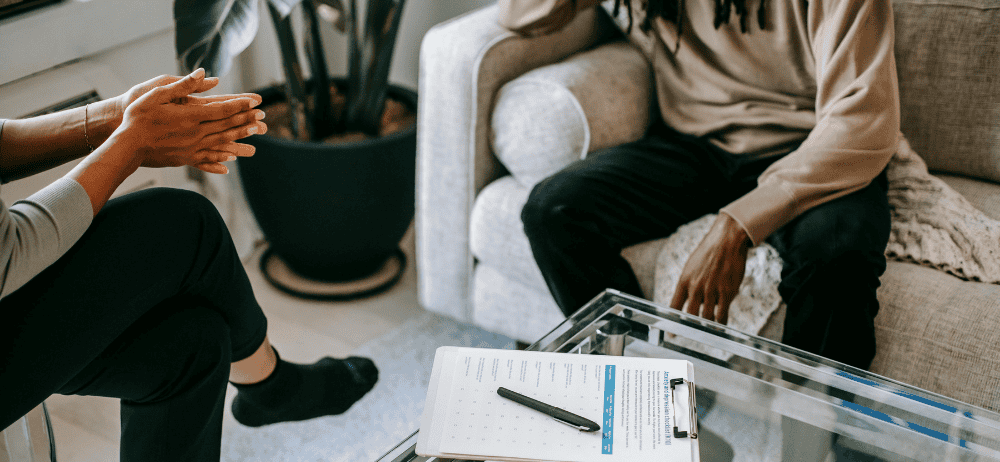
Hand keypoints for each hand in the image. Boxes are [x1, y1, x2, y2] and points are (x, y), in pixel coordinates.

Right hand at [113, 68, 267, 173]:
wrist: (127, 145)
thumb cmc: (138, 116)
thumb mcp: (157, 94)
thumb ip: (183, 85)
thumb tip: (203, 73)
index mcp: (190, 116)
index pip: (222, 109)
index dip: (241, 105)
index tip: (256, 102)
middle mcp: (195, 133)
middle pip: (226, 125)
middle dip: (246, 119)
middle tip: (263, 116)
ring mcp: (192, 148)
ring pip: (222, 141)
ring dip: (240, 136)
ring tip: (256, 132)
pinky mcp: (186, 158)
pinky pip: (208, 158)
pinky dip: (222, 157)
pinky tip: (231, 158)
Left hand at [669, 214, 751, 324]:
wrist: (726, 241)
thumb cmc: (708, 253)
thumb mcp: (691, 267)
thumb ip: (688, 284)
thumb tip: (686, 300)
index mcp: (684, 281)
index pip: (674, 306)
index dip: (673, 322)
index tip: (672, 334)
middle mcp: (696, 287)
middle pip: (691, 315)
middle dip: (691, 328)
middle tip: (692, 336)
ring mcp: (712, 290)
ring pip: (707, 317)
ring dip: (707, 326)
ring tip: (707, 333)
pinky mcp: (727, 292)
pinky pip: (723, 313)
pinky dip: (721, 322)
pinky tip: (721, 326)